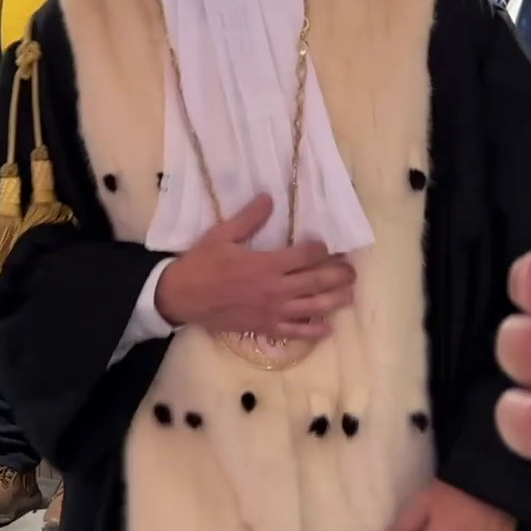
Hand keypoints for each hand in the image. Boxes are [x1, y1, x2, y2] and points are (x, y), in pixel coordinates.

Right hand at [151, 195, 355, 336]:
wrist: (180, 296)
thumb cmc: (200, 264)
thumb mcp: (221, 235)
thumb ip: (248, 219)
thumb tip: (269, 198)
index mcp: (266, 264)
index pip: (306, 255)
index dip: (321, 249)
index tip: (327, 245)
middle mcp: (276, 289)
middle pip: (318, 281)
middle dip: (339, 274)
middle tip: (351, 270)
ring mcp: (273, 311)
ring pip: (314, 307)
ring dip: (336, 300)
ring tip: (349, 294)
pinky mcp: (265, 327)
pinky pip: (296, 332)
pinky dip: (315, 331)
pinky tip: (328, 328)